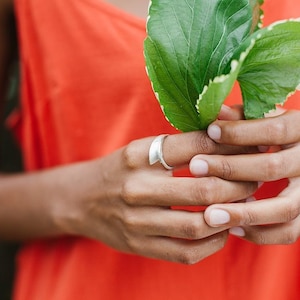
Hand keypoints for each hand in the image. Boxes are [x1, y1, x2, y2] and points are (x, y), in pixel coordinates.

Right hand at [54, 130, 257, 263]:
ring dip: (229, 215)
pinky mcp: (138, 245)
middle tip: (253, 181)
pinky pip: (186, 252)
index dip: (231, 148)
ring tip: (241, 206)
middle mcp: (136, 187)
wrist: (82, 199)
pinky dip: (213, 244)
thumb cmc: (120, 170)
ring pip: (199, 225)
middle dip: (240, 185)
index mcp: (139, 155)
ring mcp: (136, 221)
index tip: (249, 150)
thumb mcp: (143, 149)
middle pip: (204, 188)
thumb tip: (226, 141)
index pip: (197, 146)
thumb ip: (180, 145)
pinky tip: (221, 230)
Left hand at [189, 109, 299, 244]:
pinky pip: (288, 231)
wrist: (299, 155)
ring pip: (284, 208)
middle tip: (194, 167)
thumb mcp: (263, 119)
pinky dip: (260, 233)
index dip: (240, 132)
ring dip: (244, 212)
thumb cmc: (273, 132)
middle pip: (273, 167)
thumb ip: (242, 117)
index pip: (274, 130)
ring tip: (209, 214)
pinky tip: (231, 229)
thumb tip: (215, 111)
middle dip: (230, 168)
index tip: (210, 131)